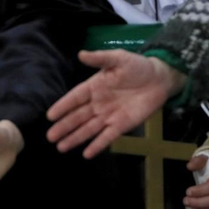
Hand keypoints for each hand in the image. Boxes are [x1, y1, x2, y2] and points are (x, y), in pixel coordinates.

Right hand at [46, 51, 185, 158]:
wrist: (159, 79)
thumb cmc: (137, 67)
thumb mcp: (118, 58)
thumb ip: (100, 58)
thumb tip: (81, 54)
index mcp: (94, 87)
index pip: (74, 98)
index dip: (63, 106)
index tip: (50, 116)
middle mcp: (97, 104)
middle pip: (77, 117)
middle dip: (64, 127)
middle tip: (49, 137)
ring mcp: (108, 116)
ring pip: (88, 129)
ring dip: (75, 138)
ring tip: (60, 147)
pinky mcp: (121, 126)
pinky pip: (107, 137)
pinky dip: (97, 145)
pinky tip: (86, 154)